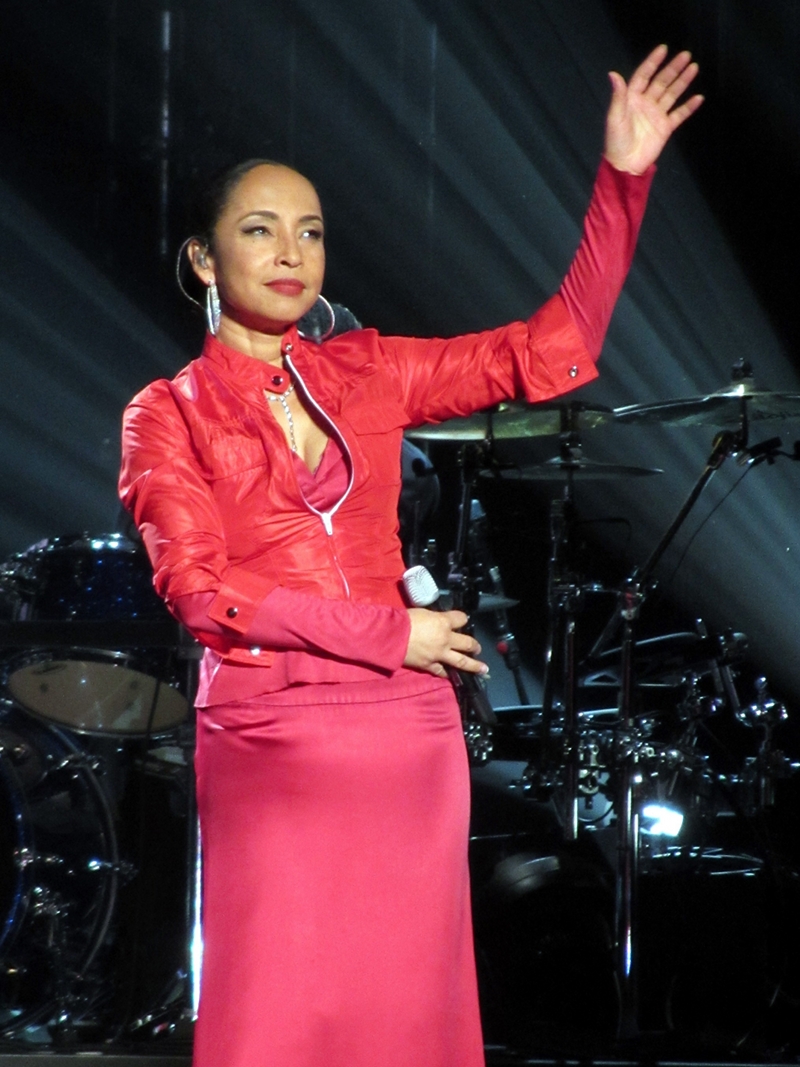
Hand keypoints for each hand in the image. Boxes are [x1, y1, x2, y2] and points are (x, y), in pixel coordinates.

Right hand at [403, 608, 487, 677]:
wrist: (391, 636)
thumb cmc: (404, 620)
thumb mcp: (423, 613)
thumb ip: (434, 619)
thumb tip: (438, 622)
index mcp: (444, 622)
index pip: (461, 619)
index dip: (462, 619)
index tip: (462, 621)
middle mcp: (446, 639)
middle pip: (467, 643)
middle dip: (474, 646)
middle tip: (477, 649)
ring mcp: (439, 654)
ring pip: (461, 662)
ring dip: (473, 665)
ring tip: (482, 669)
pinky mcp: (429, 665)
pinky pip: (441, 671)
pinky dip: (446, 673)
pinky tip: (450, 675)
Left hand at [604, 45, 703, 174]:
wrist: (625, 165)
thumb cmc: (616, 142)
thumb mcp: (614, 117)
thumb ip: (618, 96)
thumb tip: (614, 74)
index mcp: (632, 99)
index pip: (644, 76)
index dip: (652, 62)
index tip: (663, 49)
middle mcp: (646, 103)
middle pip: (661, 82)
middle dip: (673, 68)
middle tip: (686, 55)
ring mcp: (656, 115)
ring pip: (672, 94)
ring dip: (683, 81)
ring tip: (693, 68)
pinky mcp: (665, 128)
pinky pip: (679, 114)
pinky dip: (689, 107)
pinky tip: (698, 97)